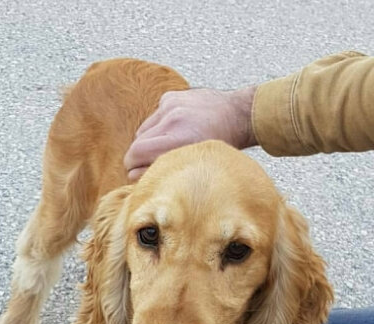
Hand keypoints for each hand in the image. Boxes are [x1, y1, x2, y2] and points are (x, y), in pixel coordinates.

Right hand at [124, 86, 256, 179]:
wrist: (239, 115)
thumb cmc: (221, 146)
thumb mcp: (195, 165)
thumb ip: (165, 171)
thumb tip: (134, 176)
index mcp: (178, 140)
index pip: (135, 155)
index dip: (133, 169)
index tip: (140, 175)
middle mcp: (171, 120)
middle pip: (135, 144)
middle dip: (138, 158)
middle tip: (151, 165)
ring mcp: (169, 106)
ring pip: (142, 131)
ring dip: (149, 142)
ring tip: (167, 148)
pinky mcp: (170, 97)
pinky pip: (153, 118)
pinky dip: (159, 127)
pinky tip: (176, 130)